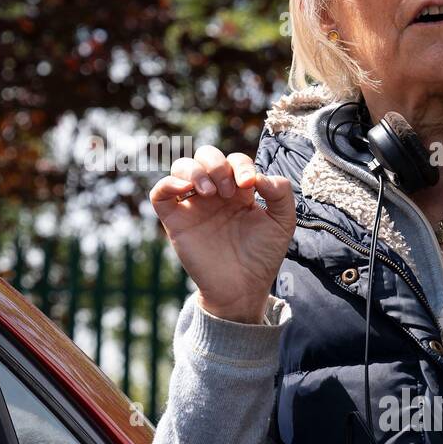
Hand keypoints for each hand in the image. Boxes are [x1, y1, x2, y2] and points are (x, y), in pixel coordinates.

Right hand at [149, 145, 294, 323]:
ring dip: (195, 170)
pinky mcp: (175, 221)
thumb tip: (260, 177)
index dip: (241, 165)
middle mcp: (214, 194)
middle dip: (217, 164)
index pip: (234, 160)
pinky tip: (185, 190)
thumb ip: (281, 193)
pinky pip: (159, 194)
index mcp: (238, 190)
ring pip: (181, 167)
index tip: (250, 186)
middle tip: (228, 191)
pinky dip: (167, 183)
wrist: (242, 288)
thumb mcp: (282, 222)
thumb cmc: (262, 256)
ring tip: (210, 192)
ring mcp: (193, 205)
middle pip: (205, 155)